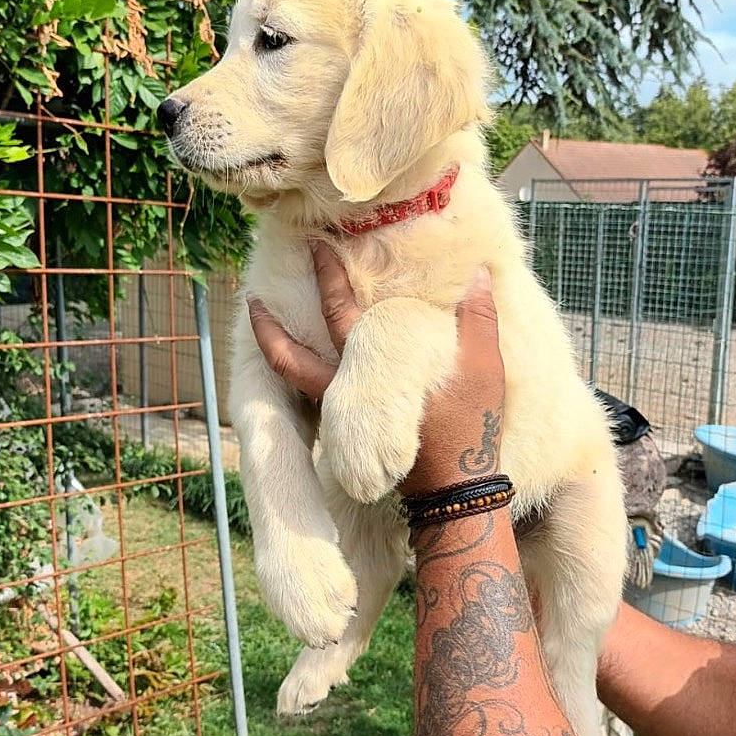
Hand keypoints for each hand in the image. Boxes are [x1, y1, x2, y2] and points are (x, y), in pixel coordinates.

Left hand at [247, 246, 505, 498]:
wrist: (454, 488)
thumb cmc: (468, 426)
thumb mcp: (483, 368)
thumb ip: (478, 318)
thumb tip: (477, 274)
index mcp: (369, 367)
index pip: (338, 312)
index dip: (326, 278)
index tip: (314, 247)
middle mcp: (344, 390)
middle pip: (290, 355)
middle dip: (269, 323)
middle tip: (252, 294)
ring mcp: (340, 412)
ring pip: (291, 379)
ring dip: (271, 350)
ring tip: (257, 325)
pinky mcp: (345, 428)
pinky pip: (308, 394)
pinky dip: (294, 372)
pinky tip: (298, 355)